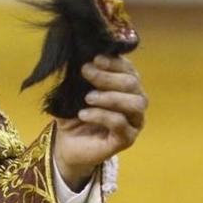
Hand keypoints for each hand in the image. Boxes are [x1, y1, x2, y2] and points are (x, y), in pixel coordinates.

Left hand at [52, 54, 146, 189]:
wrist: (67, 143)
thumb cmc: (74, 113)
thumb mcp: (74, 90)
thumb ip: (81, 75)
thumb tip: (82, 58)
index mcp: (125, 86)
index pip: (128, 69)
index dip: (114, 62)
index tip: (95, 58)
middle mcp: (135, 101)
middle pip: (133, 83)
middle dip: (108, 76)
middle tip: (86, 72)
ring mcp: (134, 121)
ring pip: (134, 103)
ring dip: (110, 97)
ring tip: (88, 97)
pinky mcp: (126, 139)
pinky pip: (120, 123)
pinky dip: (101, 115)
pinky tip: (84, 114)